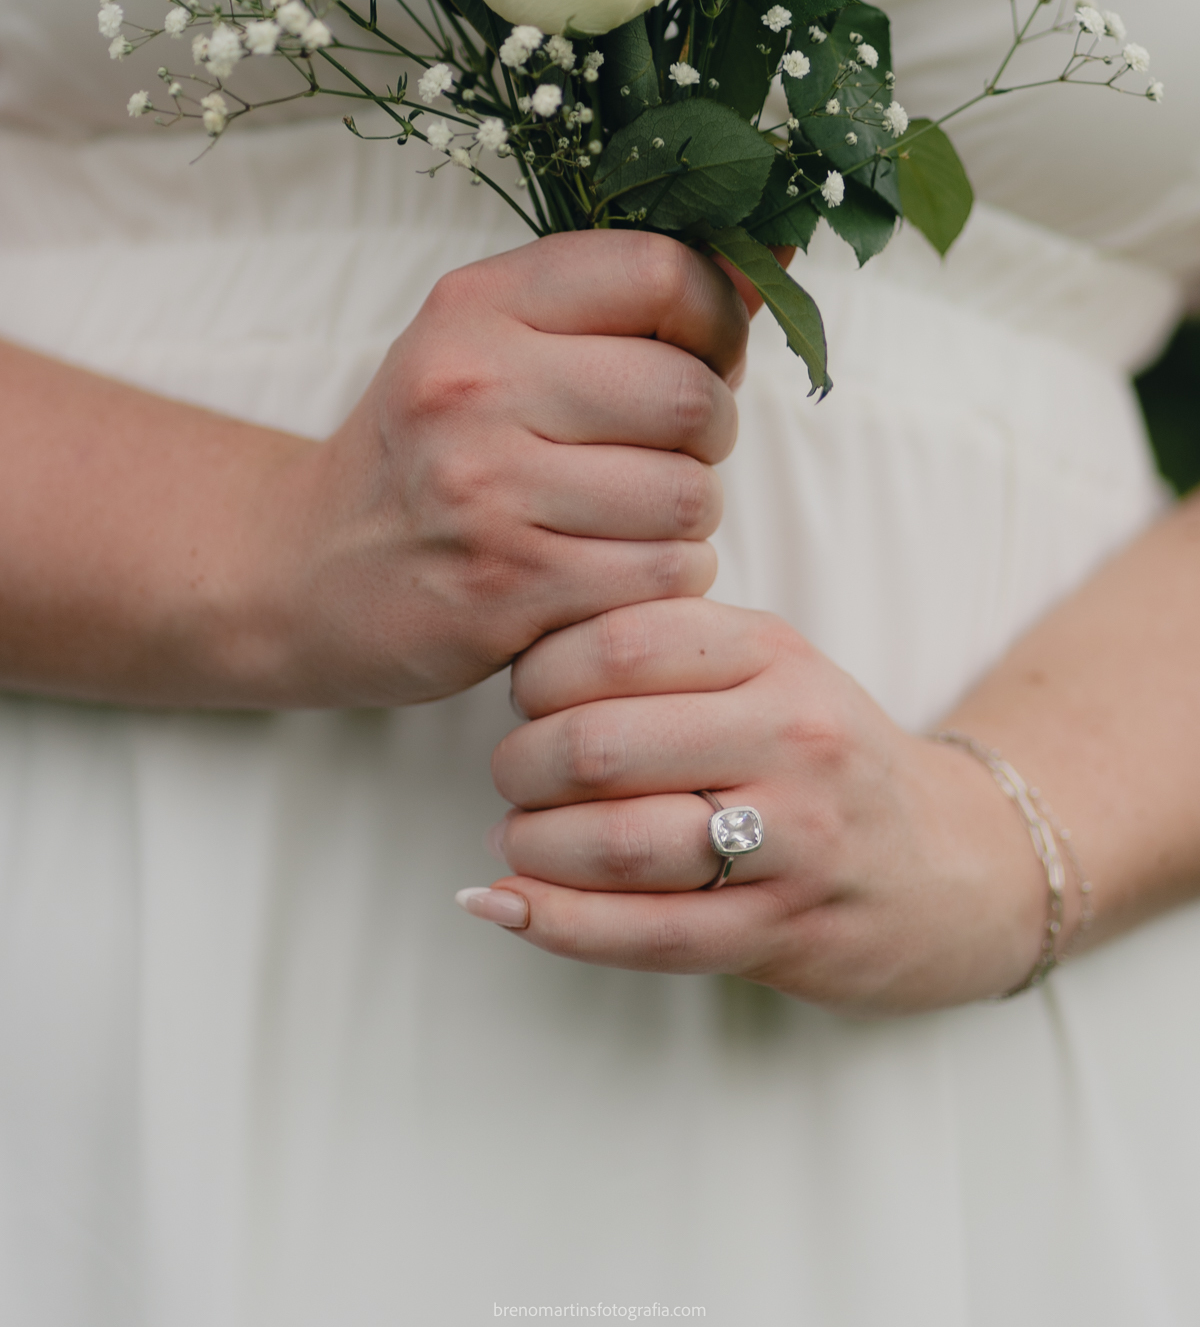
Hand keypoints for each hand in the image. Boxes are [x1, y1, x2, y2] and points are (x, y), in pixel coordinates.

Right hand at [260, 236, 745, 706]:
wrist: (305, 568)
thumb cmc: (430, 448)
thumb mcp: (500, 342)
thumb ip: (632, 299)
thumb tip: (772, 250)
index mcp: (478, 303)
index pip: (663, 271)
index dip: (716, 320)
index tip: (700, 355)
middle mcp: (473, 386)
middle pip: (691, 395)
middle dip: (708, 434)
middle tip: (664, 452)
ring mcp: (484, 491)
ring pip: (689, 496)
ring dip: (686, 518)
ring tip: (629, 518)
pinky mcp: (504, 589)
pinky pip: (663, 577)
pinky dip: (662, 581)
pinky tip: (610, 572)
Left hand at [470, 598, 1066, 1012]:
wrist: (949, 865)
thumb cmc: (822, 755)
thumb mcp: (769, 667)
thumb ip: (668, 646)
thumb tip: (522, 654)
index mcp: (774, 654)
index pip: (619, 641)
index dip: (540, 670)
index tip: (526, 693)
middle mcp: (792, 737)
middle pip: (601, 745)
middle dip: (521, 762)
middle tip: (511, 771)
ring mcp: (794, 840)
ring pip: (617, 844)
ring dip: (532, 844)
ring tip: (517, 837)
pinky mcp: (783, 929)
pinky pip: (644, 935)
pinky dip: (553, 922)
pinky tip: (503, 905)